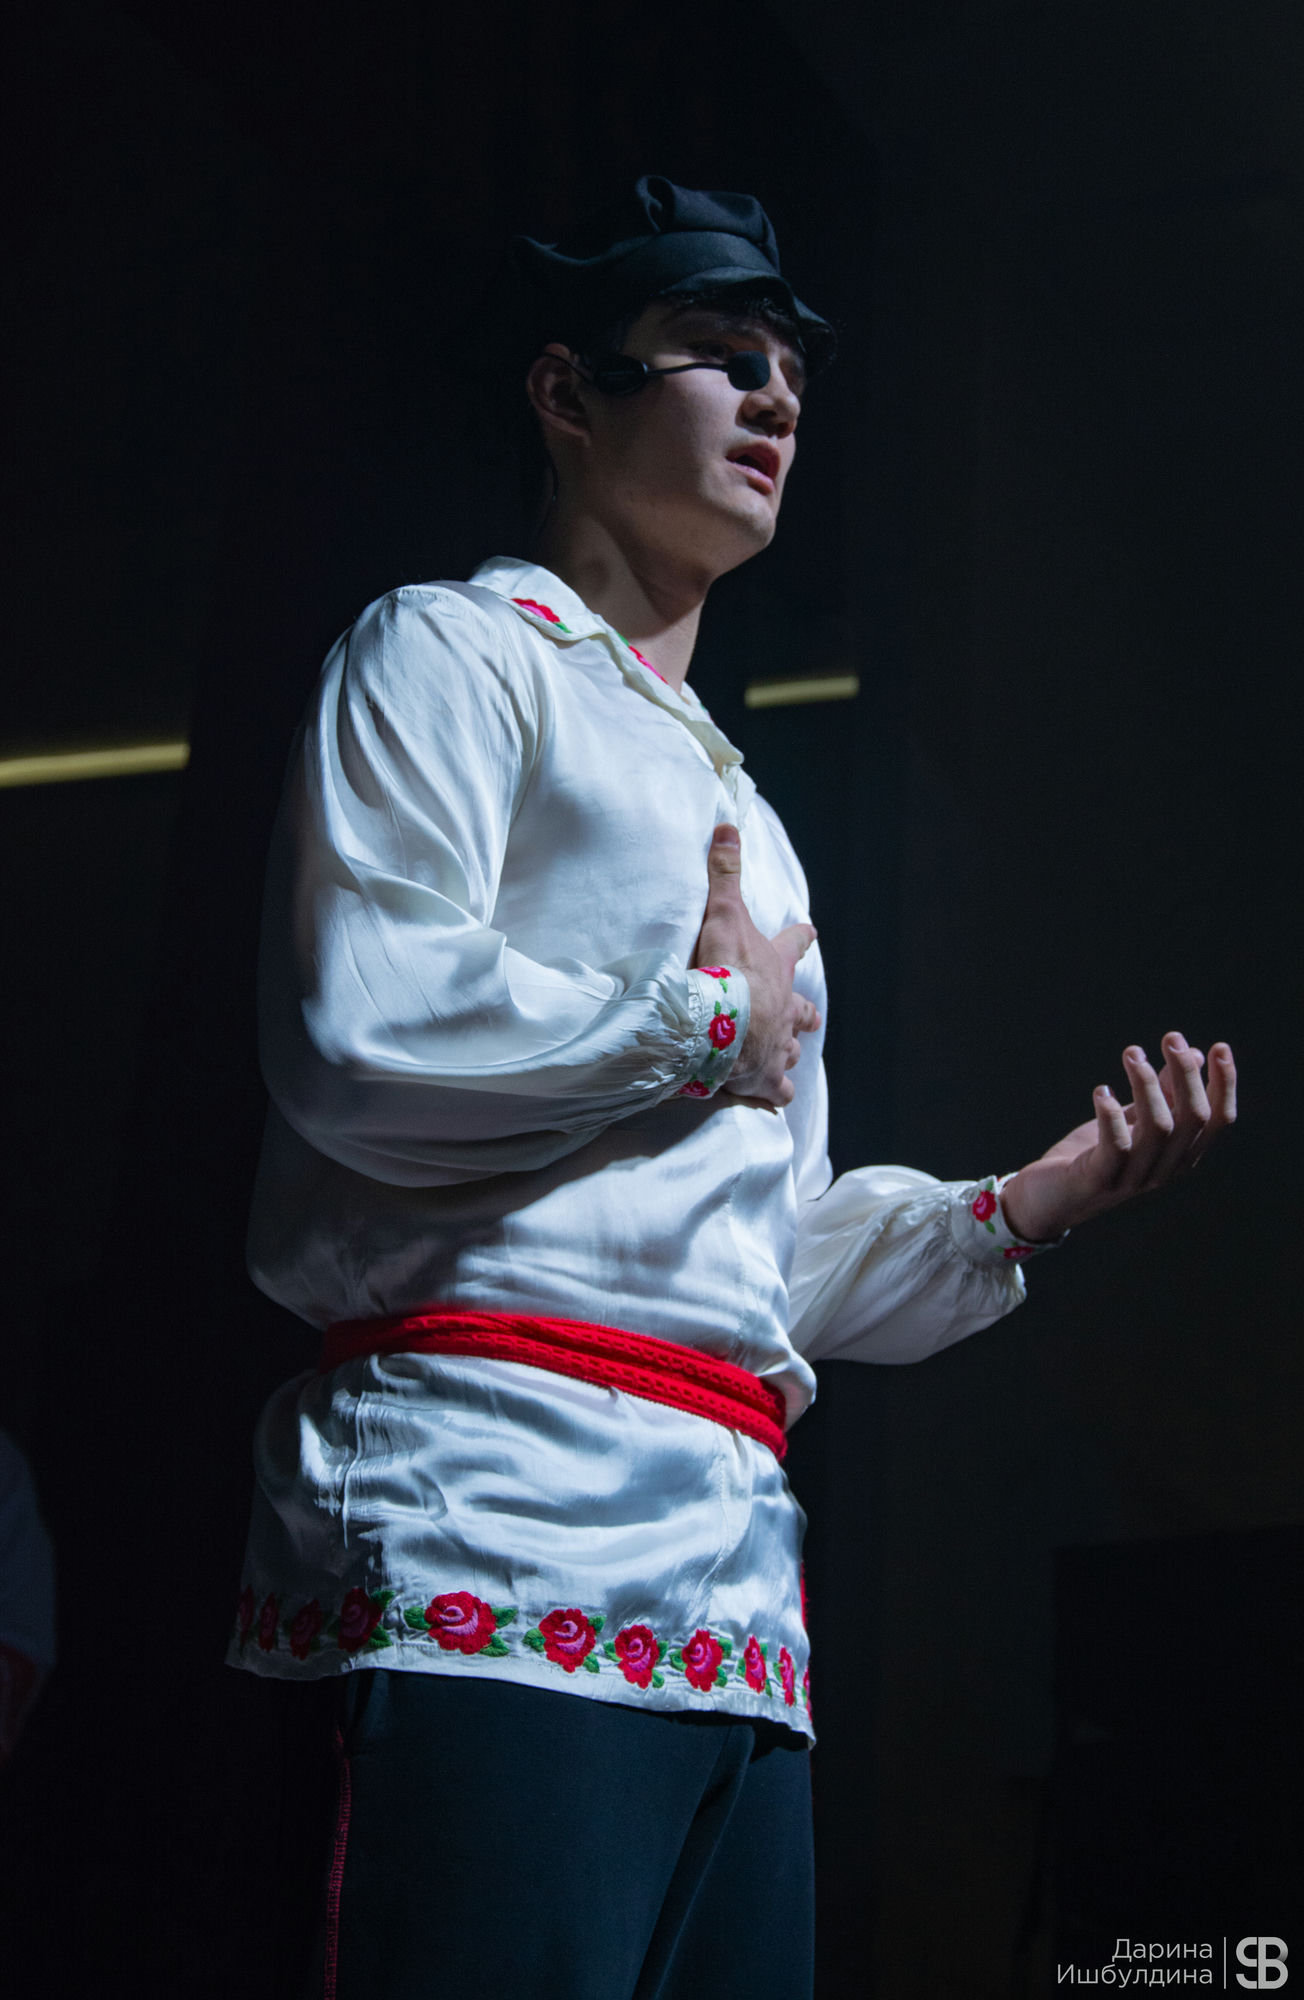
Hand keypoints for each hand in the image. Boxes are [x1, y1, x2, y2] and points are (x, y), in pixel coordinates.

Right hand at [693, 823, 820, 1107]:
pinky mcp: (763, 1079)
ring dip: (787, 1055)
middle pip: (803, 1011)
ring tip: (785, 1064)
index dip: (800, 938)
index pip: (793, 946)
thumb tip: (728, 826)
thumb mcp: (723, 914)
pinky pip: (773, 1092)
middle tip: (811, 1021)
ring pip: (789, 1052)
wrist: (721, 1025)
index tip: (809, 932)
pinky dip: (771, 1097)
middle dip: (805, 1015)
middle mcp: (785, 1009)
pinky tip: (769, 1104)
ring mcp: (776, 1046)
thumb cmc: (724, 970)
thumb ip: (724, 873)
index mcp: (776, 968)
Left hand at [999, 1033, 1236, 1242]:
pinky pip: (1115, 1146)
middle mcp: (1164, 1169)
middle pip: (1192, 1118)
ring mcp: (1133, 1178)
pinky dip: (1112, 1114)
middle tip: (1170, 1038)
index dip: (1223, 1084)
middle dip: (1186, 1073)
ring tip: (1132, 1053)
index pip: (1217, 1120)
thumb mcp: (1132, 1120)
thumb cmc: (1093, 1155)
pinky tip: (1102, 1091)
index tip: (1217, 1046)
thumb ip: (1162, 1094)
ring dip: (1147, 1084)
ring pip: (1159, 1127)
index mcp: (1179, 1155)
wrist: (1047, 1199)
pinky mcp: (1099, 1180)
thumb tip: (1192, 1052)